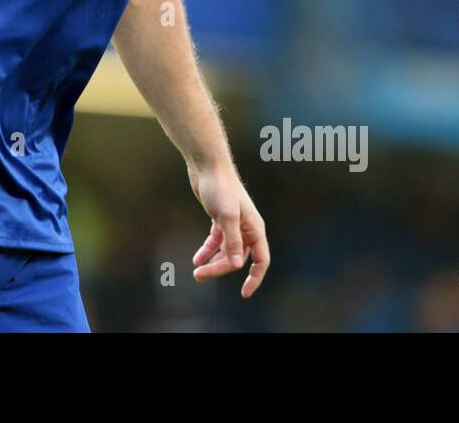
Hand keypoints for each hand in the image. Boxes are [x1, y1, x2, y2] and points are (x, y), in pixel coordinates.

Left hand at [188, 162, 269, 297]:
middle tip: (200, 274)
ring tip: (196, 271)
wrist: (206, 165)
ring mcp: (233, 224)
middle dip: (220, 268)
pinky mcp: (219, 219)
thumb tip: (238, 265)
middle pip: (238, 258)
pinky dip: (207, 250)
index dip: (255, 278)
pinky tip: (197, 258)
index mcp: (255, 228)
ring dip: (212, 262)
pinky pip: (216, 241)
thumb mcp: (226, 215)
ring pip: (226, 251)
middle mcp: (246, 228)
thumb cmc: (220, 187)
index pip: (261, 260)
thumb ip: (232, 240)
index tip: (244, 293)